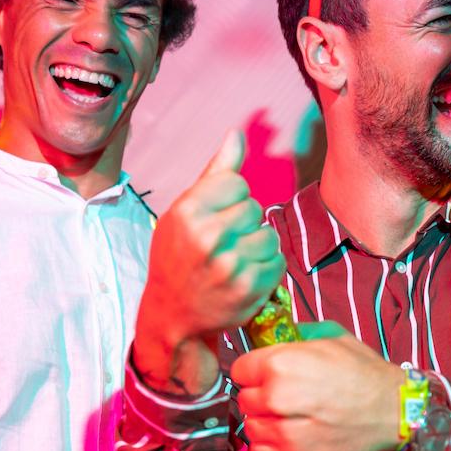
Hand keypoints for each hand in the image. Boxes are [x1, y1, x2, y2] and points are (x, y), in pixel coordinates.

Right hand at [134, 131, 284, 392]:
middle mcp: (208, 236)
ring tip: (233, 261)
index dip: (230, 199)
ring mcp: (230, 264)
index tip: (216, 218)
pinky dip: (266, 268)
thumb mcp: (184, 213)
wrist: (173, 315)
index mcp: (188, 211)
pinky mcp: (249, 288)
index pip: (237, 182)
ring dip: (257, 247)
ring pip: (268, 235)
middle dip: (244, 224)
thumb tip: (237, 135)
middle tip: (222, 245)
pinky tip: (243, 276)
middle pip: (254, 208)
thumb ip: (214, 174)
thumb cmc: (177, 258)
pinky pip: (277, 261)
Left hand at [230, 322, 403, 450]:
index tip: (266, 375)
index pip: (240, 370)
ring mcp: (286, 432)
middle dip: (259, 397)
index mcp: (283, 363)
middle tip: (283, 398)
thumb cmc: (365, 374)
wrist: (396, 411)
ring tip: (287, 418)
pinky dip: (268, 446)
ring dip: (264, 423)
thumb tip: (271, 337)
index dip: (254, 372)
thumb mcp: (332, 337)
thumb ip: (295, 337)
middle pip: (244, 399)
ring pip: (251, 427)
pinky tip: (287, 436)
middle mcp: (279, 397)